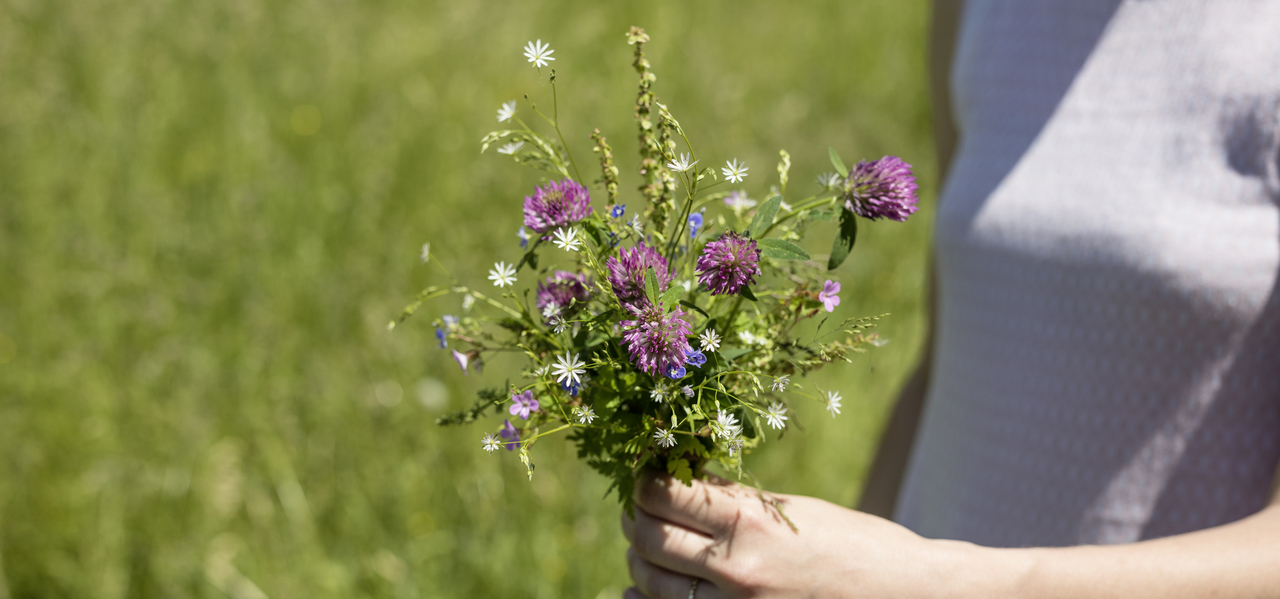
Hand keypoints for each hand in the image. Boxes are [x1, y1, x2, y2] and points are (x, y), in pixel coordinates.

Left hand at [619, 471, 983, 598]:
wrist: (907, 597)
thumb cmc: (857, 546)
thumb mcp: (793, 511)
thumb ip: (734, 502)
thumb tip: (680, 483)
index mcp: (752, 522)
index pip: (666, 494)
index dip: (646, 481)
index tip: (646, 475)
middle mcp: (736, 569)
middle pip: (650, 538)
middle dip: (637, 518)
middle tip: (640, 508)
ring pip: (650, 583)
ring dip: (639, 558)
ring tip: (645, 544)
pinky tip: (642, 588)